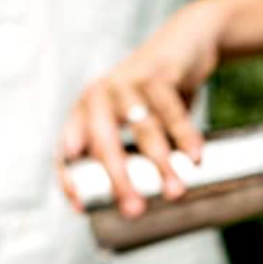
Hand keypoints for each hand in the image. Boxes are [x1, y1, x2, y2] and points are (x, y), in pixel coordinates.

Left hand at [58, 0, 222, 216]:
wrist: (183, 49)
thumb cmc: (156, 102)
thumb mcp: (136, 127)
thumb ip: (135, 160)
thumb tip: (144, 214)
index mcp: (85, 115)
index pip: (68, 151)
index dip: (70, 180)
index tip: (82, 209)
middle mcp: (99, 98)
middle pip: (105, 143)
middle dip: (120, 180)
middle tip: (136, 211)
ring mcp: (127, 83)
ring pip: (143, 128)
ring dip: (160, 163)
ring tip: (176, 193)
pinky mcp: (157, 75)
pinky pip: (172, 110)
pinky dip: (185, 136)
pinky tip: (195, 158)